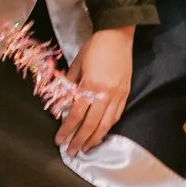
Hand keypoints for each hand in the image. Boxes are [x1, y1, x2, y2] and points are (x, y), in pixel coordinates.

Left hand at [58, 26, 134, 153]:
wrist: (117, 34)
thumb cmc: (95, 46)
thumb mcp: (77, 64)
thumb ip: (70, 84)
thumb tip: (64, 102)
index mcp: (90, 86)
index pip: (76, 115)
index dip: (67, 130)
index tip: (59, 141)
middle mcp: (105, 94)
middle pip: (91, 124)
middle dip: (80, 140)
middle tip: (72, 152)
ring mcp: (118, 94)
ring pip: (106, 123)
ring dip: (96, 138)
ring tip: (87, 148)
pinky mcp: (126, 92)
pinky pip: (117, 115)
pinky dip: (108, 126)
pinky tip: (102, 132)